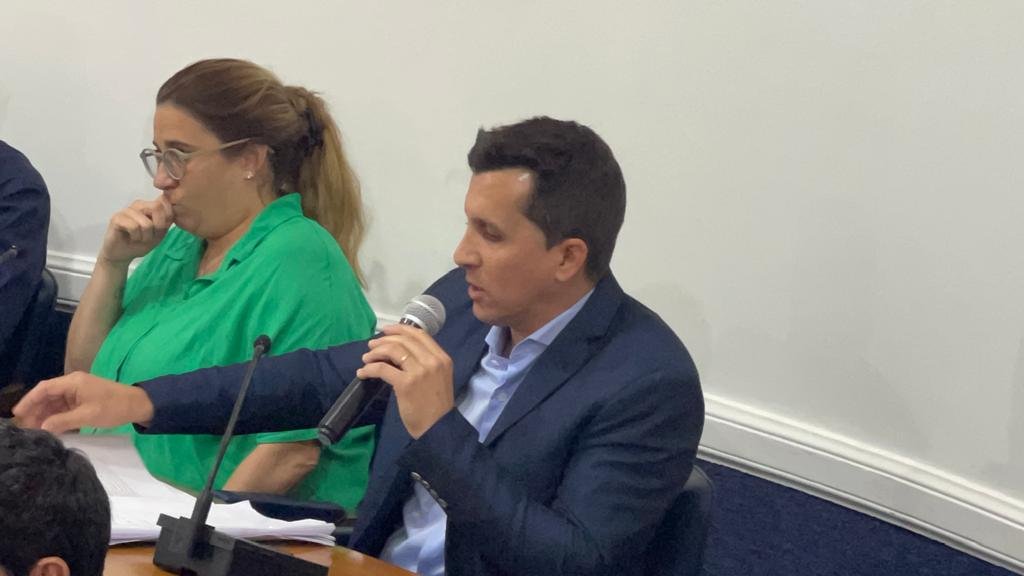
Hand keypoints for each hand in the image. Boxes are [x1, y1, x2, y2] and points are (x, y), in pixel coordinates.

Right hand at [12, 372, 154, 433]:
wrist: (138, 405)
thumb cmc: (114, 407)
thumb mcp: (88, 416)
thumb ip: (63, 421)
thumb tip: (43, 427)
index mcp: (73, 382)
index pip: (44, 388)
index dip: (29, 400)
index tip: (18, 413)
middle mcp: (73, 384)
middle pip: (47, 396)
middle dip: (35, 411)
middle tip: (25, 428)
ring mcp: (78, 392)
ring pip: (55, 403)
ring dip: (45, 415)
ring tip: (35, 431)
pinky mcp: (83, 401)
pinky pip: (64, 408)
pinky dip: (56, 417)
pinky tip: (50, 428)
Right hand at [99, 195, 173, 264]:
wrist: (123, 254)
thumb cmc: (142, 243)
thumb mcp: (161, 233)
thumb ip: (167, 220)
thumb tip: (173, 207)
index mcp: (150, 205)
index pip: (164, 202)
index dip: (166, 220)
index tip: (159, 231)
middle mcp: (139, 204)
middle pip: (157, 207)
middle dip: (158, 227)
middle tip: (150, 236)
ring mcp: (127, 210)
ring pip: (146, 223)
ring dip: (146, 236)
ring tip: (139, 238)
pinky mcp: (117, 218)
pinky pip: (134, 227)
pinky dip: (136, 237)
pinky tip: (131, 238)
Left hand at [357, 324, 454, 438]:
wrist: (438, 428)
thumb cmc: (436, 406)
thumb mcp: (438, 378)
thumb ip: (425, 363)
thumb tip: (399, 353)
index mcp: (442, 358)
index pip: (420, 334)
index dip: (400, 329)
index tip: (386, 330)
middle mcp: (432, 361)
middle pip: (404, 340)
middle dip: (384, 340)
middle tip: (371, 345)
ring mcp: (419, 372)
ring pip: (393, 350)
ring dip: (375, 352)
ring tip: (366, 358)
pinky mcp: (406, 384)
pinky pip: (382, 368)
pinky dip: (369, 368)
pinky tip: (363, 373)